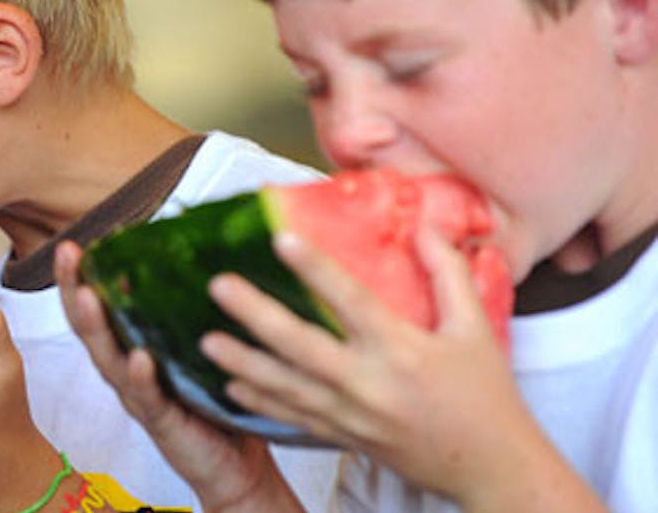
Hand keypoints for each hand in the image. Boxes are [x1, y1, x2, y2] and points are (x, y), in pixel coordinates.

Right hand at [53, 241, 296, 512]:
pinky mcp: (163, 423)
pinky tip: (138, 359)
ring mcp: (140, 397)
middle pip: (90, 327)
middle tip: (67, 255)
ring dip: (96, 326)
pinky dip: (141, 378)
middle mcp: (127, 371)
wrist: (237, 465)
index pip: (98, 306)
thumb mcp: (198, 344)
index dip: (81, 275)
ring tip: (87, 295)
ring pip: (108, 359)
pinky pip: (148, 399)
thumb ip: (189, 308)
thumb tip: (203, 249)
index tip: (74, 242)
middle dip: (74, 288)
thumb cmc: (216, 401)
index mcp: (131, 348)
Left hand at [200, 228, 546, 505]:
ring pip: (287, 388)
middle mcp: (371, 384)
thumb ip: (448, 275)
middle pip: (301, 345)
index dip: (315, 269)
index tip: (281, 239)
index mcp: (403, 350)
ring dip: (243, 364)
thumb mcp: (475, 329)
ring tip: (206, 341)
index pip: (351, 301)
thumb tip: (426, 228)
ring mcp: (353, 416)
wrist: (493, 469)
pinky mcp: (346, 438)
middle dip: (255, 315)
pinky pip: (294, 419)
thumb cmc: (485, 396)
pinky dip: (261, 404)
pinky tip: (230, 387)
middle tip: (218, 286)